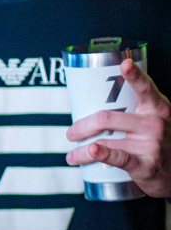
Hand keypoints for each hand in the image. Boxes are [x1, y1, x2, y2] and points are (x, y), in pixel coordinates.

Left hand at [66, 59, 170, 197]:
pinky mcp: (146, 165)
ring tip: (72, 155)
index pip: (145, 88)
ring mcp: (151, 144)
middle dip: (82, 126)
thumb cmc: (159, 143)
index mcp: (157, 108)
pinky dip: (101, 154)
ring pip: (105, 141)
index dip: (134, 75)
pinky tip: (90, 151)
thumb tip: (95, 104)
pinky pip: (118, 157)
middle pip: (107, 118)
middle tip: (72, 133)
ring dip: (81, 150)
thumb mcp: (154, 120)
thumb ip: (133, 110)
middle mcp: (154, 123)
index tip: (124, 64)